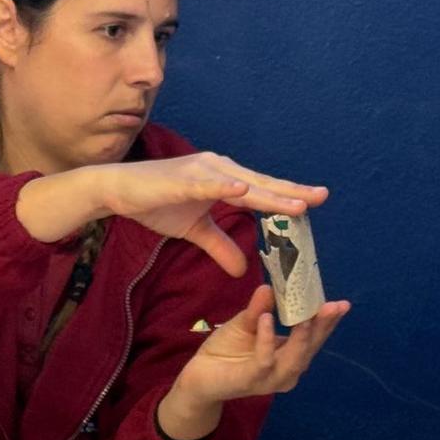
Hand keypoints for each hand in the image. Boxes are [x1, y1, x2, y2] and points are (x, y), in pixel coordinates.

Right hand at [15, 154, 326, 276]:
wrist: (118, 191)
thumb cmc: (155, 203)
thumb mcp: (194, 231)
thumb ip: (220, 246)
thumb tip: (242, 269)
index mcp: (225, 180)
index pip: (263, 192)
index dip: (288, 198)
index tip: (315, 203)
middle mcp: (220, 169)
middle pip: (262, 185)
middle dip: (291, 193)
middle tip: (321, 197)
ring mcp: (203, 171)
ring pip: (244, 185)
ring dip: (270, 194)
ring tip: (296, 204)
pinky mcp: (183, 177)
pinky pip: (210, 183)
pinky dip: (227, 186)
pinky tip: (246, 191)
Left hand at [157, 286, 351, 439]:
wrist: (199, 376)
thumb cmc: (227, 350)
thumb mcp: (246, 323)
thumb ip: (260, 308)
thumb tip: (270, 287)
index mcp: (290, 354)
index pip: (314, 337)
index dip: (327, 321)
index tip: (341, 304)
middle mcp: (287, 370)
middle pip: (310, 348)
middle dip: (323, 327)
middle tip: (334, 306)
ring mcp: (271, 379)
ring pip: (293, 360)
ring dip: (301, 338)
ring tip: (306, 317)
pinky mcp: (251, 380)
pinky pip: (264, 361)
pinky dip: (266, 340)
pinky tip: (266, 321)